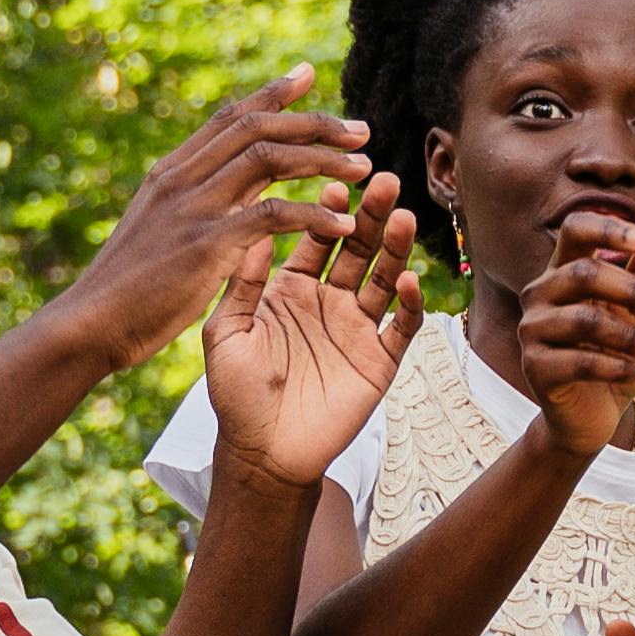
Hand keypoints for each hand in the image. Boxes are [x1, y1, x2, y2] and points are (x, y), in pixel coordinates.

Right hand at [57, 80, 379, 373]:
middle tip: (361, 130)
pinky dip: (314, 215)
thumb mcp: (158, 232)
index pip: (228, 117)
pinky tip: (344, 224)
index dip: (272, 92)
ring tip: (364, 169)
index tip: (308, 74)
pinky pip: (273, 214)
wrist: (91, 324)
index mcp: (170, 172)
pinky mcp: (206, 243)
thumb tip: (225, 194)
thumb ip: (192, 206)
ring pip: (269, 158)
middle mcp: (181, 178)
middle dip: (314, 122)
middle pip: (257, 126)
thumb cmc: (127, 291)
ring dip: (323, 159)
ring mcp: (193, 207)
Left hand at [204, 172, 421, 483]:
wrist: (260, 453)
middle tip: (383, 181)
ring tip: (402, 216)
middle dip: (371, 216)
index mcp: (292, 290)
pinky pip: (401, 329)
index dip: (326, 213)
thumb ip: (239, 283)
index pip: (316, 240)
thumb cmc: (236, 395)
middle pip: (358, 249)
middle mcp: (328, 303)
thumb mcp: (225, 332)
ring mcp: (357, 331)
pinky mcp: (378, 362)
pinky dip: (408, 305)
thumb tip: (248, 227)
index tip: (334, 186)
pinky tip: (409, 281)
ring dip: (395, 248)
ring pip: (384, 279)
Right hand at [516, 224, 634, 462]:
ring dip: (630, 335)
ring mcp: (531, 330)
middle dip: (634, 290)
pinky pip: (581, 361)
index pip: (574, 230)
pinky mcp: (534, 367)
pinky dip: (618, 367)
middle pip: (583, 273)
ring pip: (584, 319)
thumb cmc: (614, 356)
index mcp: (562, 272)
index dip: (607, 228)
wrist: (590, 416)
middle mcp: (539, 294)